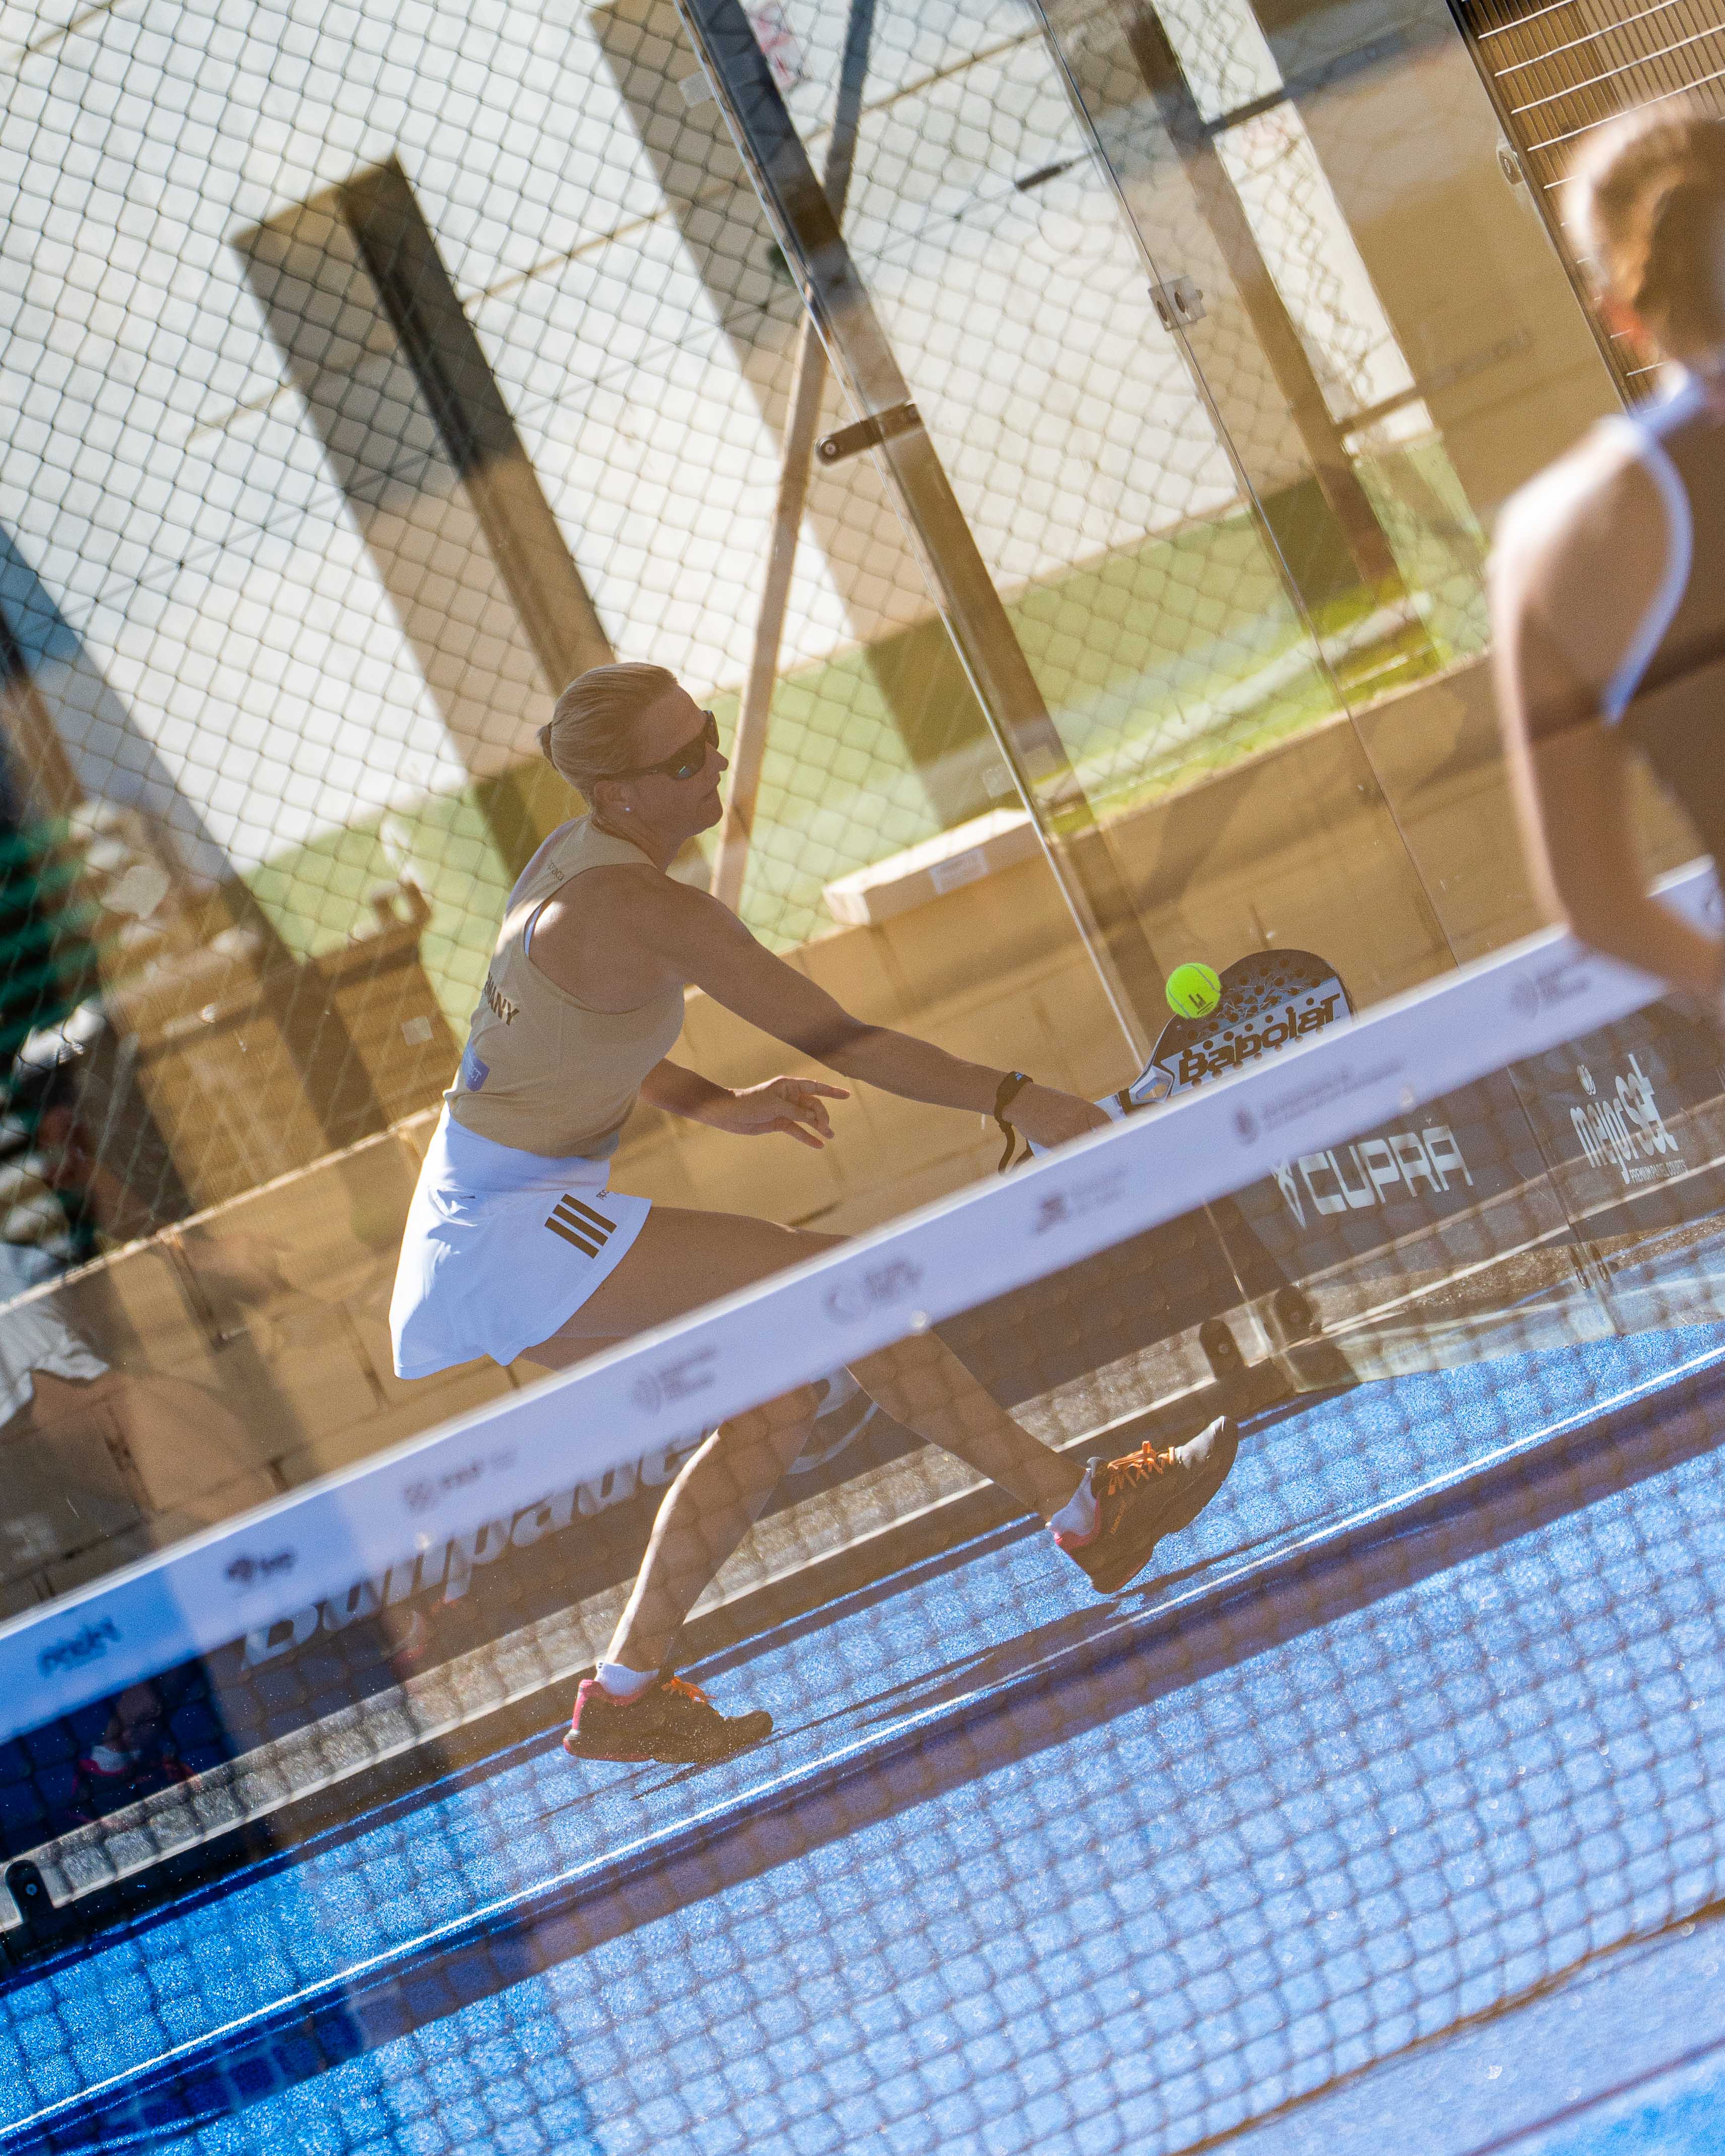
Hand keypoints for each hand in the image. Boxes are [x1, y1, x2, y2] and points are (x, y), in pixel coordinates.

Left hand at [705, 1076, 849, 1148]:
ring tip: (830, 1136)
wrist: (731, 1114)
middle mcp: (789, 1097)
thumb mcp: (776, 1106)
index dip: (832, 1091)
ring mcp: (785, 1110)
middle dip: (822, 1115)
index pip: (815, 1087)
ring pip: (807, 1118)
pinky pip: (798, 1130)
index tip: (847, 1095)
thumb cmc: (751, 1103)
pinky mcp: (779, 1123)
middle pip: (813, 1105)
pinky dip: (807, 1137)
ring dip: (818, 1127)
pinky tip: (819, 1145)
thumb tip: (814, 1118)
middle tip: (827, 1129)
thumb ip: (796, 1111)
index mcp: (789, 1086)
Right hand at [1006, 1082, 1111, 1149]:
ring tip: (1089, 1163)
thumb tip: (1100, 1133)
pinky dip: (1069, 1157)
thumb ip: (1084, 1117)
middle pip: (1096, 1141)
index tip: (1115, 1142)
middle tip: (1104, 1158)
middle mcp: (1077, 1119)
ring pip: (1081, 1150)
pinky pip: (1066, 1153)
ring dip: (1084, 1156)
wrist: (1021, 1101)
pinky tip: (1070, 1158)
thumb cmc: (1047, 1102)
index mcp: (1084, 1107)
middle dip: (1100, 1149)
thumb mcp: (1070, 1104)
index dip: (1112, 1134)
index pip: (1106, 1124)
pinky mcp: (1053, 1142)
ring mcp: (1065, 1132)